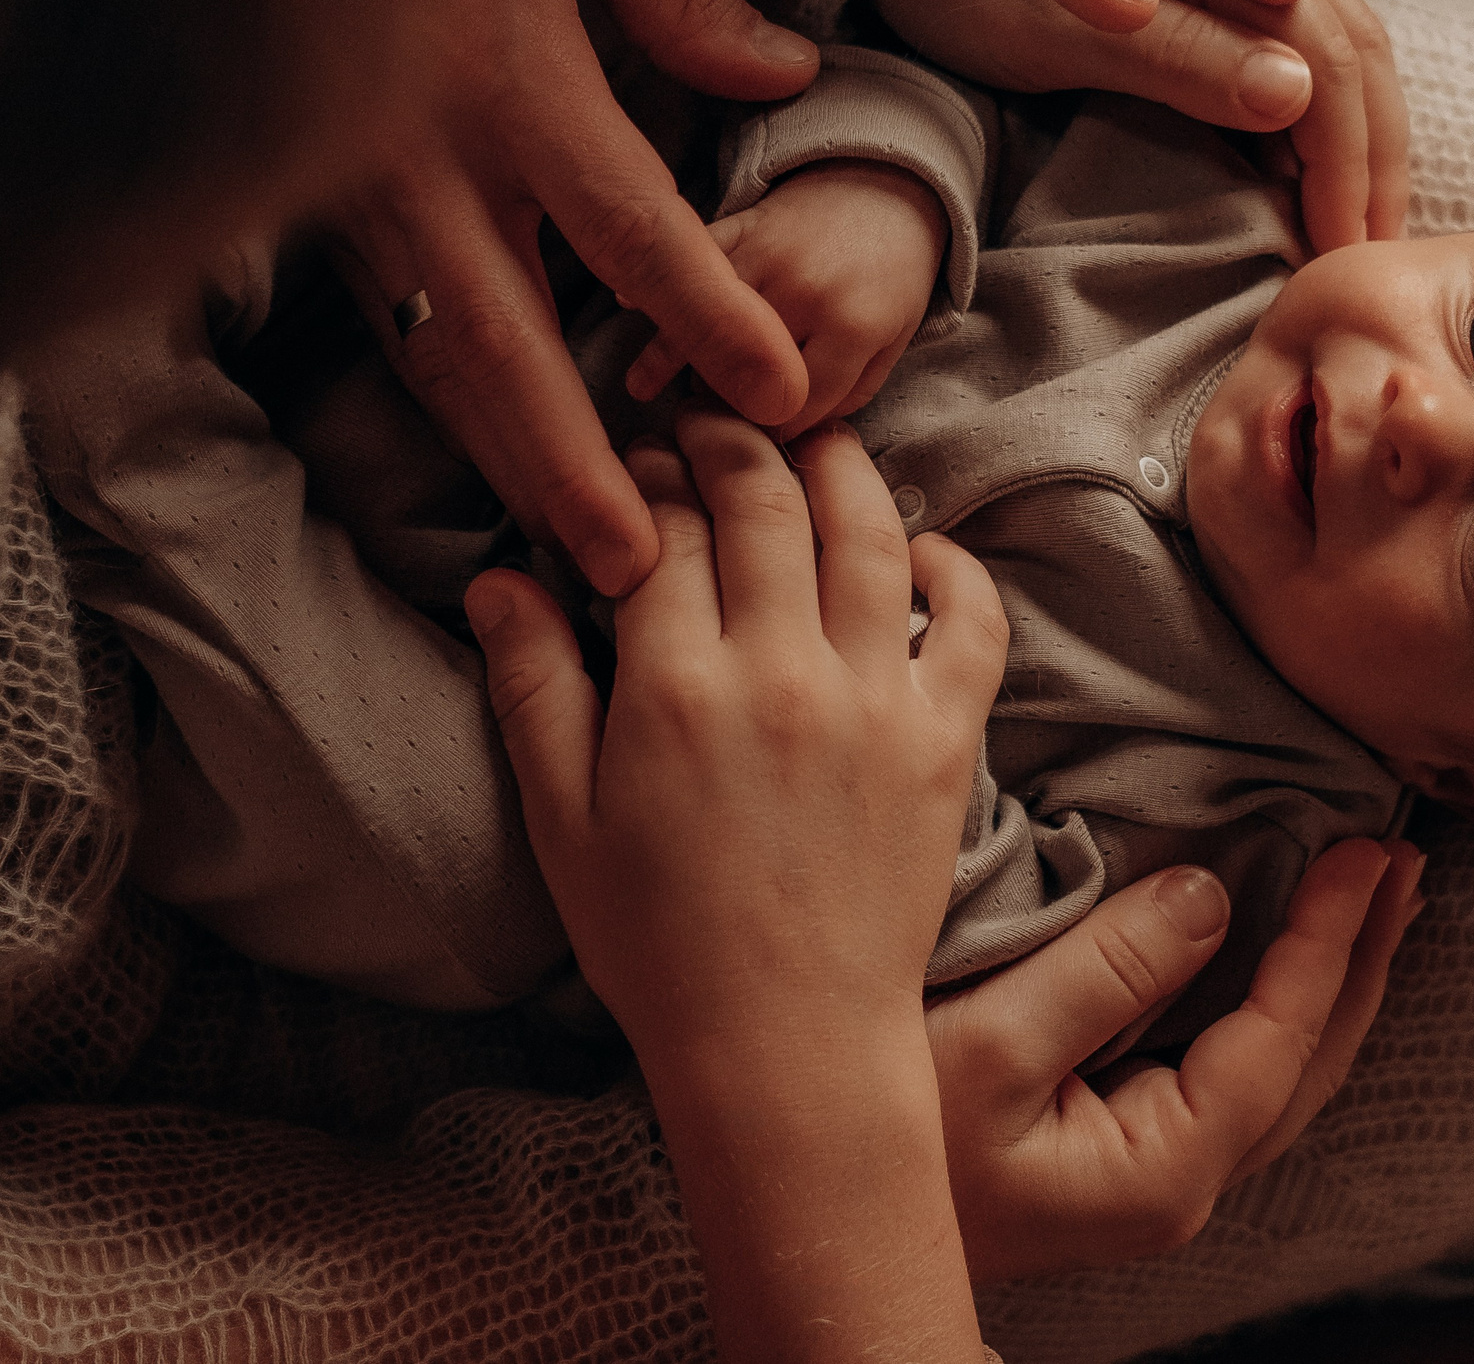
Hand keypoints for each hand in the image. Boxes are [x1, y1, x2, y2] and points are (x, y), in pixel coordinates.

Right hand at [330, 0, 821, 597]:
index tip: (775, 391)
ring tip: (565, 560)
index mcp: (515, 82)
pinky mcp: (317, 211)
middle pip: (511, 349)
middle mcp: (432, 164)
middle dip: (571, 469)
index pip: (631, 229)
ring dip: (501, 468)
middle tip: (632, 571)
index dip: (707, 317)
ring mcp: (361, 200)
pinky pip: (388, 332)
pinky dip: (443, 410)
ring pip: (436, 362)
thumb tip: (782, 69)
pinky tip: (489, 463)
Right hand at [469, 409, 1006, 1062]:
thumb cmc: (658, 943)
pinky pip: (973, 624)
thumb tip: (500, 575)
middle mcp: (780, 675)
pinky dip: (954, 569)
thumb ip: (533, 686)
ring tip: (812, 442)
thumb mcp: (563, 819)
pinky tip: (919, 548)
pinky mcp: (945, 741)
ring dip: (840, 468)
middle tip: (714, 428)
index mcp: (674, 689)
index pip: (663, 526)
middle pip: (765, 502)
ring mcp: (875, 702)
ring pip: (868, 534)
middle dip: (730, 442)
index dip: (643, 480)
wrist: (783, 1044)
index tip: (635, 470)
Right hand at [627, 162, 951, 439]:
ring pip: (703, 318)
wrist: (884, 190)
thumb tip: (784, 435)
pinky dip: (655, 277)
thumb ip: (846, 395)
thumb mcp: (891, 343)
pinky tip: (628, 302)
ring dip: (669, 355)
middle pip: (740, 371)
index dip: (773, 434)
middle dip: (722, 402)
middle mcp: (803, 292)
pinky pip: (686, 259)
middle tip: (704, 419)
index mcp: (852, 325)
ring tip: (640, 388)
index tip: (756, 441)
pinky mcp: (737, 225)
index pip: (794, 407)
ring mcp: (764, 255)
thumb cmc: (889, 278)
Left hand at [875, 0, 1407, 251]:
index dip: (1349, 168)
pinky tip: (1305, 138)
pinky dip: (1318, 85)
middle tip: (1374, 255)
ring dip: (1359, 124)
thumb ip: (1176, 57)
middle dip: (1373, 156)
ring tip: (1358, 212)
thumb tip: (1302, 96)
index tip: (1347, 259)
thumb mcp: (1051, 32)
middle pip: (1352, 46)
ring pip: (1335, 27)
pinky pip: (1291, 14)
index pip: (1331, 65)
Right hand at [927, 843, 1424, 1282]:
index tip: (1369, 849)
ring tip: (1372, 899)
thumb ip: (1109, 969)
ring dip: (1331, 980)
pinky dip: (1274, 1003)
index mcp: (1164, 1167)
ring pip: (1279, 1070)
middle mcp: (1177, 1184)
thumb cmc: (889, 1135)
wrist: (818, 1219)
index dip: (1332, 935)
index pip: (1281, 1033)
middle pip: (1308, 1060)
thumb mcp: (990, 1040)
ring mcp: (1152, 1177)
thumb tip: (1212, 895)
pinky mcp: (1119, 1154)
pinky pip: (1233, 1069)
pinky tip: (1275, 959)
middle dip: (1363, 957)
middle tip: (1405, 861)